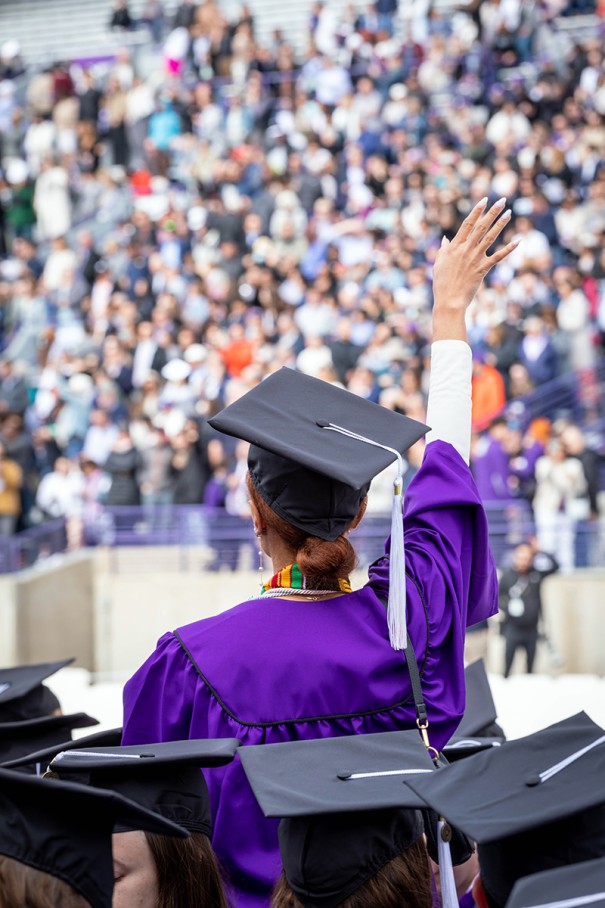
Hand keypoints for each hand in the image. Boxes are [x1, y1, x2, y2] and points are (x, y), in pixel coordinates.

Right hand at [433, 197, 517, 317]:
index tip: (484, 200)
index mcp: (454, 247)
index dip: (476, 211)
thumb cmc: (442, 284)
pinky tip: (518, 240)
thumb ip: (443, 250)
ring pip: (490, 237)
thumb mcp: (438, 264)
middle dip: (492, 212)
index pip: (467, 224)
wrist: (449, 301)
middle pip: (481, 226)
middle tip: (502, 200)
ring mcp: (475, 259)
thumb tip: (446, 239)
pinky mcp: (483, 269)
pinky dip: (509, 248)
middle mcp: (466, 250)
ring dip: (501, 224)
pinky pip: (498, 257)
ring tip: (510, 213)